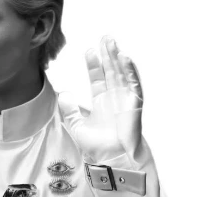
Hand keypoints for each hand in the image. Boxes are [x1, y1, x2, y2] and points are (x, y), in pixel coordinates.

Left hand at [60, 35, 143, 162]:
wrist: (110, 158)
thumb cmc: (97, 146)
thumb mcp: (77, 125)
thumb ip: (69, 110)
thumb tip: (63, 94)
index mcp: (101, 102)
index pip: (97, 78)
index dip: (93, 64)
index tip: (89, 51)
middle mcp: (113, 98)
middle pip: (110, 71)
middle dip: (107, 55)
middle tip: (104, 38)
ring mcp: (124, 100)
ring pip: (120, 74)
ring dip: (116, 58)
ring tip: (111, 42)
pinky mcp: (133, 104)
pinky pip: (133, 84)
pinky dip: (130, 71)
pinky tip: (124, 58)